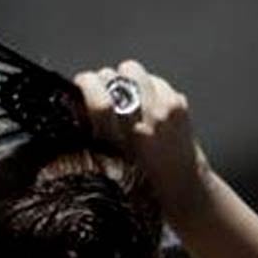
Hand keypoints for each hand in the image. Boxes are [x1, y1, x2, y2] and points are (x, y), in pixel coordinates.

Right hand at [74, 61, 212, 221]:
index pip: (96, 95)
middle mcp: (139, 122)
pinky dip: (146, 87)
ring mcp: (162, 109)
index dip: (84, 83)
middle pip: (110, 76)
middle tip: (103, 95)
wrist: (182, 187)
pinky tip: (146, 105)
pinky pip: (153, 79)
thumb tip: (76, 104)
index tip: (80, 85)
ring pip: (131, 69)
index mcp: (116, 140)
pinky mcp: (176, 102)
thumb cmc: (141, 185)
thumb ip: (90, 135)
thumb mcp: (105, 165)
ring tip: (125, 95)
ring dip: (124, 79)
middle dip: (102, 82)